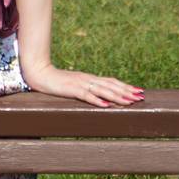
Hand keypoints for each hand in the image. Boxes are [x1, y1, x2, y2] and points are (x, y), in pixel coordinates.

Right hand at [23, 63, 143, 106]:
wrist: (39, 73)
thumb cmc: (57, 81)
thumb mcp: (75, 85)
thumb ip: (87, 89)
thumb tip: (101, 97)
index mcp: (89, 78)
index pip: (111, 81)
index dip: (125, 86)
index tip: (138, 91)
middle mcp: (87, 79)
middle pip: (110, 85)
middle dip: (126, 91)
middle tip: (140, 97)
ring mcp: (80, 83)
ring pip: (102, 90)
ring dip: (116, 96)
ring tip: (129, 102)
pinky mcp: (71, 89)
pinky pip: (86, 95)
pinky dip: (97, 100)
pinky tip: (105, 105)